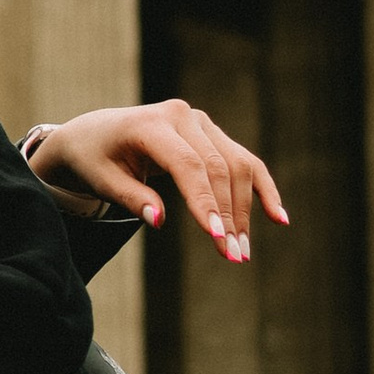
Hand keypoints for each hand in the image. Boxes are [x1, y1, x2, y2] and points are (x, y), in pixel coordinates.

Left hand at [29, 99, 286, 263]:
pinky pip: (243, 161)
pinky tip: (278, 217)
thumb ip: (129, 197)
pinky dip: (261, 188)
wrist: (95, 133)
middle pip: (217, 168)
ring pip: (235, 166)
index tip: (217, 238)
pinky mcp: (211, 134)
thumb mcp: (101, 180)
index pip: (189, 165)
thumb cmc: (94, 158)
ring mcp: (201, 123)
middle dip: (228, 215)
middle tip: (234, 256)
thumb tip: (158, 220)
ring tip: (242, 250)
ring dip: (245, 210)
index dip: (205, 202)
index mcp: (151, 124)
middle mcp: (182, 117)